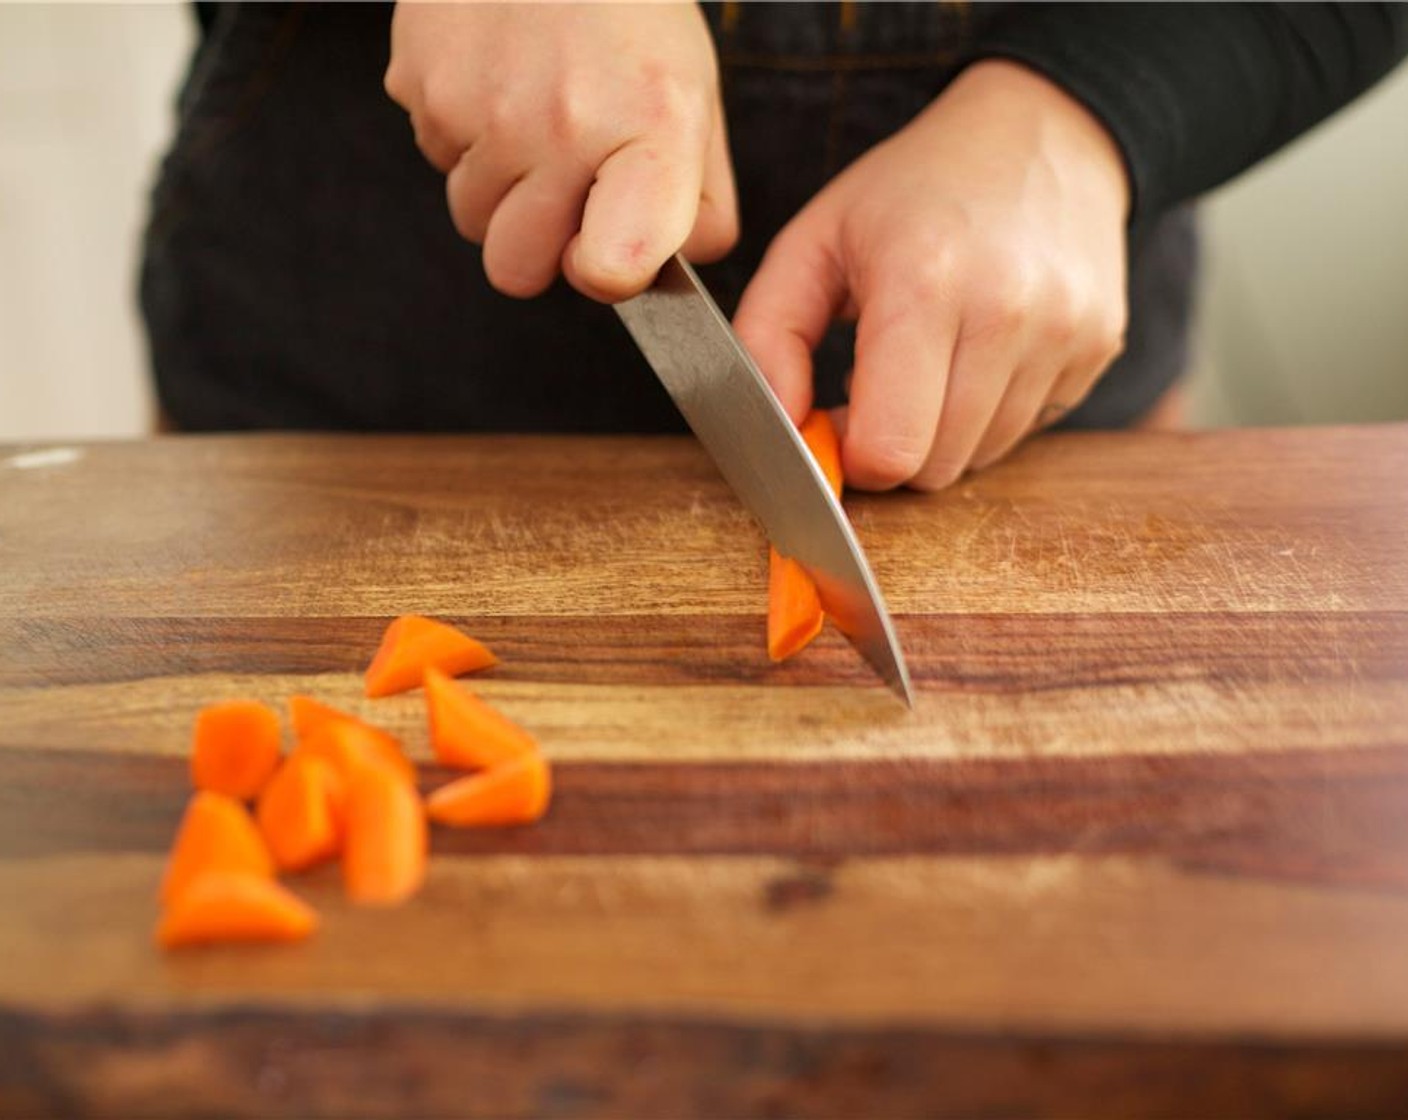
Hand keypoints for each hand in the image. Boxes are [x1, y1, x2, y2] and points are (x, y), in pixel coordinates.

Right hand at [384, 1, 737, 300]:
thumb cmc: (630, 12)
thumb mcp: (696, 103)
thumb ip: (698, 207)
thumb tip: (670, 274)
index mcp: (648, 131)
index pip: (611, 270)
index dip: (605, 275)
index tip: (609, 249)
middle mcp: (560, 125)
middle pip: (515, 270)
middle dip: (536, 245)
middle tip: (565, 184)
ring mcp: (480, 107)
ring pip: (472, 219)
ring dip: (500, 190)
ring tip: (532, 120)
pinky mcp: (420, 83)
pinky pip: (435, 157)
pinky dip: (464, 138)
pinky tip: (499, 84)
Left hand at [733, 59, 1129, 490]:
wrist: (1044, 132)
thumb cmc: (913, 189)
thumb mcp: (813, 240)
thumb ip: (770, 336)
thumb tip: (782, 425)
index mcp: (922, 282)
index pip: (890, 449)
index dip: (849, 454)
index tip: (838, 415)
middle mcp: (1007, 311)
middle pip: (934, 467)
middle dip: (893, 447)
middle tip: (877, 386)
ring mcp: (1066, 332)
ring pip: (981, 458)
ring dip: (942, 432)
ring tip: (931, 359)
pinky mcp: (1100, 347)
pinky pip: (1026, 431)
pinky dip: (991, 412)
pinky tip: (979, 350)